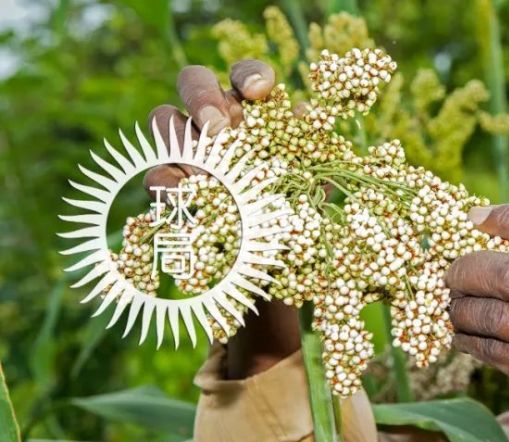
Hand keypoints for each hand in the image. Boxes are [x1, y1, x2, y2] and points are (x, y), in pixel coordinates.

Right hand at [143, 60, 299, 378]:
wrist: (277, 268)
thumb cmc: (303, 215)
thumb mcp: (318, 187)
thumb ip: (316, 158)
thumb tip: (316, 131)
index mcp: (257, 112)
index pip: (247, 76)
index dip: (250, 75)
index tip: (261, 92)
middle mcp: (219, 121)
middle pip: (194, 82)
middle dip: (203, 97)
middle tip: (219, 128)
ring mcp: (190, 150)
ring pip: (165, 120)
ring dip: (179, 134)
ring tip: (205, 164)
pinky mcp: (171, 186)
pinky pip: (158, 175)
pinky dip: (168, 183)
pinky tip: (184, 198)